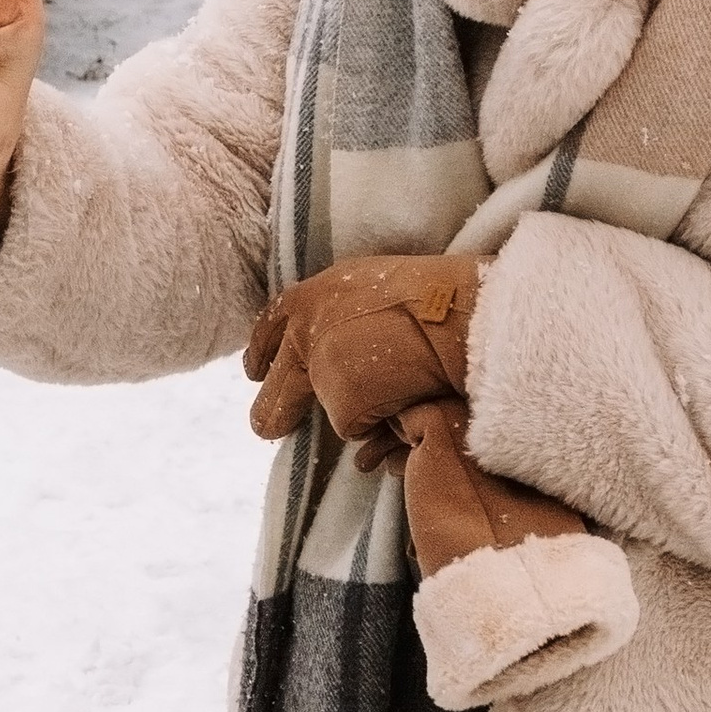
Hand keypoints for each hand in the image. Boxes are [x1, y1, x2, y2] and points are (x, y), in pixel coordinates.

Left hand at [244, 255, 482, 445]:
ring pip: (327, 405)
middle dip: (270, 411)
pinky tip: (404, 400)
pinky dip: (376, 422)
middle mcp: (304, 332)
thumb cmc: (431, 294)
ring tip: (396, 388)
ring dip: (352, 407)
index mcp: (309, 296)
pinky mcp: (342, 405)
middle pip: (277, 383)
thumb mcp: (368, 283)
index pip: (269, 326)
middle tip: (265, 428)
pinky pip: (355, 426)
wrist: (457, 314)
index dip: (260, 351)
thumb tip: (330, 330)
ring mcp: (319, 371)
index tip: (254, 371)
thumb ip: (338, 308)